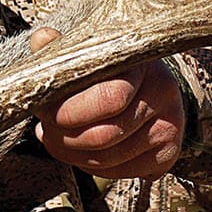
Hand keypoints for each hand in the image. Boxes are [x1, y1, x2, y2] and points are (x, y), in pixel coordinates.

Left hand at [30, 31, 186, 180]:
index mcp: (142, 65)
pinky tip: (83, 151)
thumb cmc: (110, 68)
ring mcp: (170, 127)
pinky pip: (121, 173)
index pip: (108, 98)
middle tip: (45, 130)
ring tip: (57, 139)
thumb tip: (42, 38)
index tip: (43, 109)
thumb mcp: (88, 52)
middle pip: (104, 136)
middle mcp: (163, 96)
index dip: (67, 111)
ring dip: (72, 155)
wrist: (149, 83)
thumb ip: (62, 49)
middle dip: (63, 138)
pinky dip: (92, 167)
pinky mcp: (169, 154)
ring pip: (108, 160)